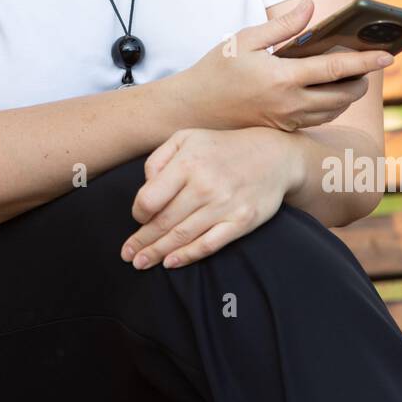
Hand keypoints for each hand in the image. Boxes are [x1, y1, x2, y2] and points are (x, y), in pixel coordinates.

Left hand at [119, 126, 303, 270]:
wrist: (274, 155)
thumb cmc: (222, 147)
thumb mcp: (187, 138)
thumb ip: (159, 159)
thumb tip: (145, 187)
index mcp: (188, 162)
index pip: (150, 198)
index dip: (139, 213)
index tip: (137, 219)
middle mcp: (205, 185)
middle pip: (164, 222)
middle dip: (142, 241)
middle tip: (127, 255)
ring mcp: (225, 205)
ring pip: (182, 236)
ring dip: (158, 253)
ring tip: (141, 262)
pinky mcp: (242, 221)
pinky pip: (209, 244)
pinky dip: (187, 256)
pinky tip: (171, 263)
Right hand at [177, 0, 393, 132]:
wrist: (193, 110)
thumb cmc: (216, 70)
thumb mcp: (245, 39)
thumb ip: (282, 26)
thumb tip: (310, 7)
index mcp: (282, 78)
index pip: (335, 68)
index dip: (365, 61)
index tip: (389, 55)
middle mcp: (289, 104)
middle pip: (343, 95)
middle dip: (362, 79)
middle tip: (371, 62)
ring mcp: (287, 121)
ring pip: (333, 110)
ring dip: (347, 94)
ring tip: (351, 74)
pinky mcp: (283, 131)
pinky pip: (317, 119)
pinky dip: (330, 105)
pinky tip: (328, 90)